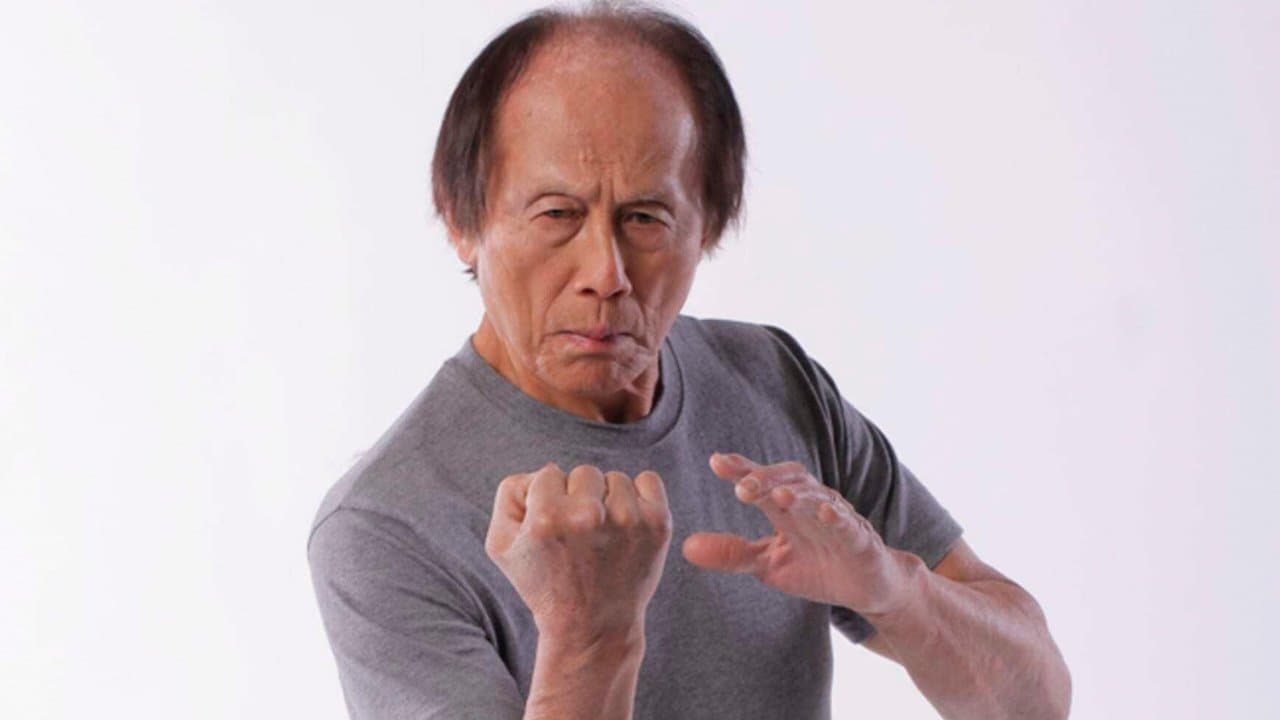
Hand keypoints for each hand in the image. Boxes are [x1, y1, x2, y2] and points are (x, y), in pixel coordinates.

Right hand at [485, 462, 672, 643]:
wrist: (591, 626)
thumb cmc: (544, 582)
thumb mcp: (501, 544)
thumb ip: (511, 493)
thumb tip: (547, 470)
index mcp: (547, 518)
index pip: (549, 474)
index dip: (548, 500)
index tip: (554, 531)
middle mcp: (588, 515)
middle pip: (583, 472)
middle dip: (579, 497)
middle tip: (579, 537)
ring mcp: (627, 520)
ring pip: (614, 478)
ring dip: (608, 500)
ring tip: (602, 536)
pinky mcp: (657, 525)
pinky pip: (649, 480)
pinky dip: (640, 495)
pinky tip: (626, 526)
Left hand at [681, 452, 915, 615]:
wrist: (866, 588)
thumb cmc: (816, 568)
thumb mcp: (768, 565)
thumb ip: (731, 554)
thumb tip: (687, 547)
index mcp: (785, 508)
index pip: (760, 482)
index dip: (741, 469)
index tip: (716, 462)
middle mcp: (810, 504)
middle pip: (788, 479)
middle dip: (766, 479)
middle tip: (742, 485)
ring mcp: (837, 518)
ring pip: (817, 496)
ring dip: (798, 495)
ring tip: (779, 496)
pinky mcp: (859, 537)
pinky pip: (848, 523)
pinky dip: (837, 516)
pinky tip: (824, 512)